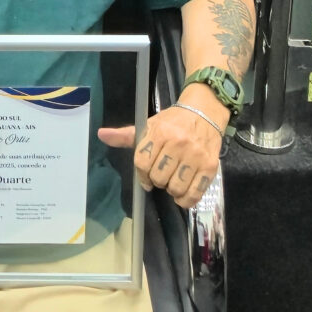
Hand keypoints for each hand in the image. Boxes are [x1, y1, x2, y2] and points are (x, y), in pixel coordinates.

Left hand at [98, 100, 225, 209]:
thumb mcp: (149, 125)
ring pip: (175, 188)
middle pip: (159, 178)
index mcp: (160, 132)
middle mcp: (178, 144)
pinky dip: (186, 199)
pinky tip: (183, 193)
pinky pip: (194, 194)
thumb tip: (101, 134)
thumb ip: (126, 135)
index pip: (142, 163)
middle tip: (163, 174)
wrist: (205, 112)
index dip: (142, 174)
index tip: (146, 176)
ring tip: (174, 180)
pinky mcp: (210, 167)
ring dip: (171, 189)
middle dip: (157, 180)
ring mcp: (196, 156)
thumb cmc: (174, 121)